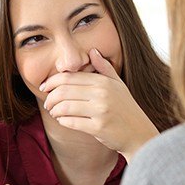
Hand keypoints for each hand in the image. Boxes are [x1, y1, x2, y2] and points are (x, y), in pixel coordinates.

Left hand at [42, 48, 158, 161]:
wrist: (139, 133)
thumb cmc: (127, 108)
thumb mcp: (118, 84)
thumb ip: (104, 67)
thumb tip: (92, 51)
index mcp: (104, 82)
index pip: (69, 77)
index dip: (52, 81)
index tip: (45, 87)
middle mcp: (102, 94)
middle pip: (63, 91)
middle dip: (50, 97)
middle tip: (48, 103)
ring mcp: (101, 111)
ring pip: (64, 107)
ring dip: (54, 110)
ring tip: (54, 112)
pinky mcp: (98, 127)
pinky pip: (71, 122)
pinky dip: (63, 121)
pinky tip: (63, 120)